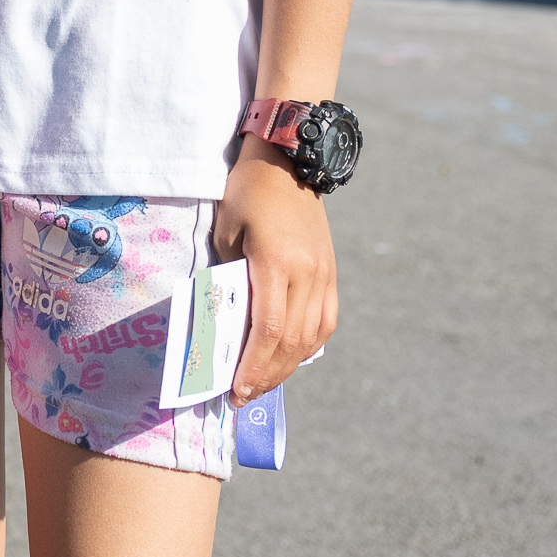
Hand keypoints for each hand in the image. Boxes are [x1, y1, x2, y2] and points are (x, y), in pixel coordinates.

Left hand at [212, 137, 336, 403]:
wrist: (289, 160)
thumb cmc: (246, 193)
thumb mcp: (225, 232)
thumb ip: (228, 278)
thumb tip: (225, 325)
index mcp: (277, 262)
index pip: (268, 329)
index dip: (253, 366)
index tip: (236, 390)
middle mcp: (308, 273)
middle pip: (291, 341)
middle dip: (267, 375)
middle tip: (242, 396)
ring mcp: (324, 274)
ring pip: (312, 337)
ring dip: (287, 366)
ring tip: (262, 382)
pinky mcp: (331, 273)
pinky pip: (324, 321)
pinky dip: (307, 346)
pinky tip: (288, 357)